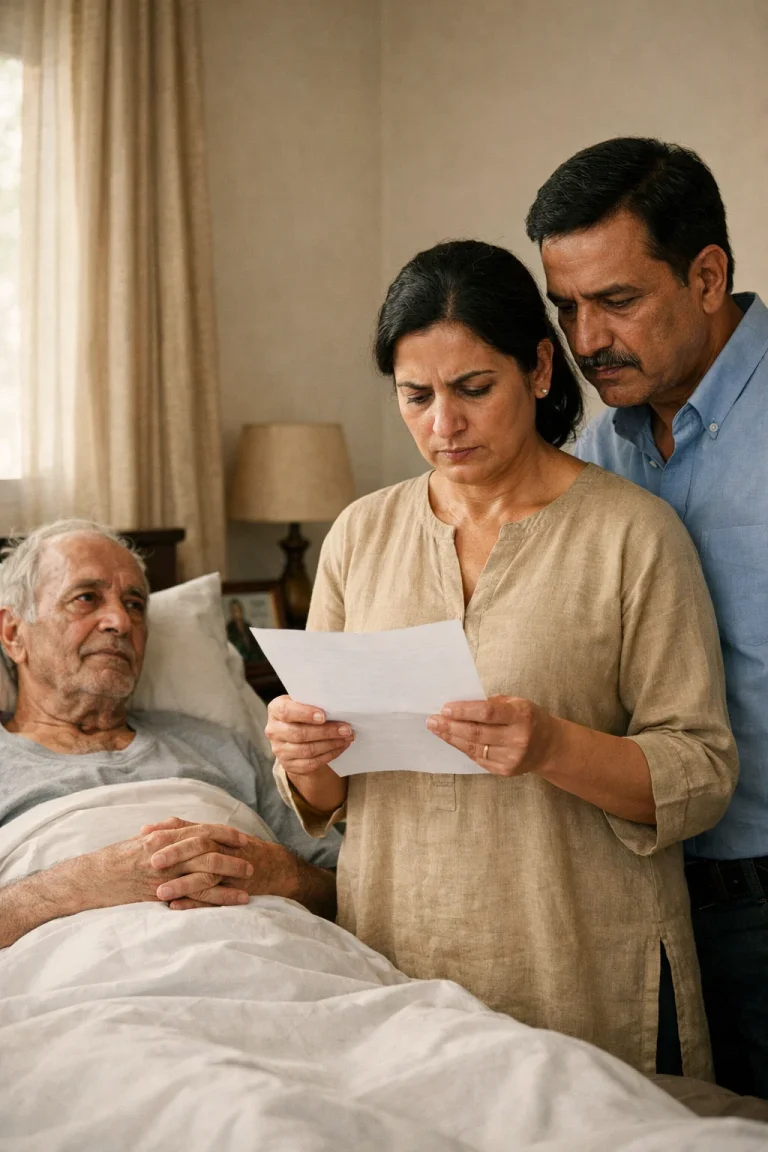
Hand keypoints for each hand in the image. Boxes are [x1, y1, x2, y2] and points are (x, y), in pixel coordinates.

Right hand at [75, 821, 253, 909]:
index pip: (202, 831)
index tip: (243, 838)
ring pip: (204, 875)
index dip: (225, 834)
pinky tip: (227, 905)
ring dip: (229, 881)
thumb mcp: (141, 841)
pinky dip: (212, 901)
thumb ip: (163, 832)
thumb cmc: (116, 859)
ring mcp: (164, 874)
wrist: (91, 878)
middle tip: (252, 863)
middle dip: (233, 858)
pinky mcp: (160, 894)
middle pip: (208, 852)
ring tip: (248, 887)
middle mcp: (167, 853)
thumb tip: (180, 825)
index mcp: (164, 836)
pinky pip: (191, 898)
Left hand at [143, 820, 301, 910]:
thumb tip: (145, 829)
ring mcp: (228, 872)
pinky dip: (195, 904)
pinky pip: (213, 900)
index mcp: (213, 836)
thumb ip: (180, 830)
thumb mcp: (210, 834)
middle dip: (175, 855)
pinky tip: (176, 908)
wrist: (273, 866)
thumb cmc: (235, 849)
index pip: (190, 830)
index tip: (145, 838)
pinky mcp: (232, 892)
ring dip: (182, 884)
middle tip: (151, 863)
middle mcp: (221, 850)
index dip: (169, 834)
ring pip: (205, 876)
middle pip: (198, 848)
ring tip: (159, 892)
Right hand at [265, 695, 352, 776]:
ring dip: (331, 744)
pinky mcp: (289, 765)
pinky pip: (311, 763)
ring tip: (347, 738)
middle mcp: (273, 730)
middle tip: (346, 729)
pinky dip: (329, 755)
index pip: (286, 712)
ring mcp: (279, 750)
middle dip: (326, 732)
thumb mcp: (303, 703)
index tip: (323, 716)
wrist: (297, 734)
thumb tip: (336, 706)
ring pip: (307, 750)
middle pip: (299, 734)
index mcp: (275, 709)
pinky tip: (341, 747)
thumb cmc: (303, 713)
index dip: (305, 714)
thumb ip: (313, 703)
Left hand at [426, 695, 557, 776]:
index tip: (445, 708)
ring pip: (473, 747)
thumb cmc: (529, 718)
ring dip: (451, 738)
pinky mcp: (505, 770)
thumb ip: (492, 703)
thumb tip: (459, 705)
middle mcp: (518, 738)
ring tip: (436, 729)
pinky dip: (462, 748)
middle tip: (432, 720)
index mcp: (521, 716)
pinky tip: (451, 739)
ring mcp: (511, 758)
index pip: (487, 712)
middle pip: (477, 732)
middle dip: (450, 726)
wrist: (550, 747)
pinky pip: (477, 758)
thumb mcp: (517, 702)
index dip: (464, 710)